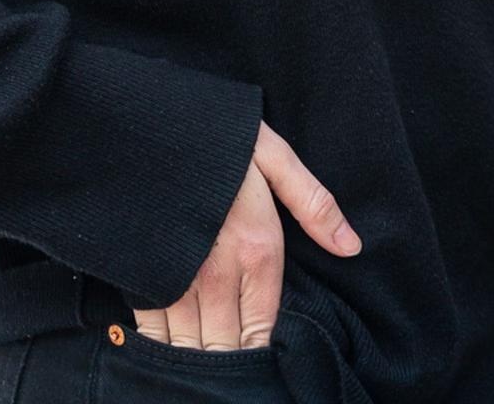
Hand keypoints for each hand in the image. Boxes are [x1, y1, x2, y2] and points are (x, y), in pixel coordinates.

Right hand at [133, 121, 359, 350]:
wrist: (146, 121)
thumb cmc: (215, 138)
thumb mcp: (273, 156)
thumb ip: (313, 205)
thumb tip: (352, 247)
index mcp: (257, 251)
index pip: (264, 331)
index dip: (261, 353)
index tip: (260, 362)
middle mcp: (217, 276)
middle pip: (227, 348)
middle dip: (230, 361)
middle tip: (233, 371)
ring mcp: (176, 280)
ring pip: (189, 349)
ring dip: (198, 358)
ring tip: (205, 362)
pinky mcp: (142, 277)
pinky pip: (152, 334)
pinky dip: (162, 345)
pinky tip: (170, 344)